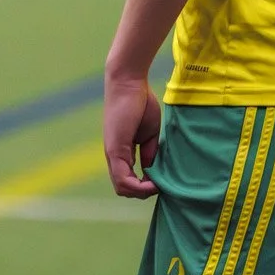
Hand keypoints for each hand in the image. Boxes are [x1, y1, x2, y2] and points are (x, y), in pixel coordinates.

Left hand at [103, 72, 161, 197]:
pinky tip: (153, 183)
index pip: (128, 180)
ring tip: (158, 185)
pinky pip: (122, 179)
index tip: (162, 181)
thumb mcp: (149, 134)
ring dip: (142, 192)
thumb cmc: (140, 102)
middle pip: (123, 188)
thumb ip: (149, 153)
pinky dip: (138, 187)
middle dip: (143, 192)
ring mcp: (112, 154)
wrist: (129, 82)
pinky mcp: (114, 149)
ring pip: (121, 187)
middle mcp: (114, 156)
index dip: (145, 186)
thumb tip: (152, 173)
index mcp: (122, 152)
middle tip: (160, 185)